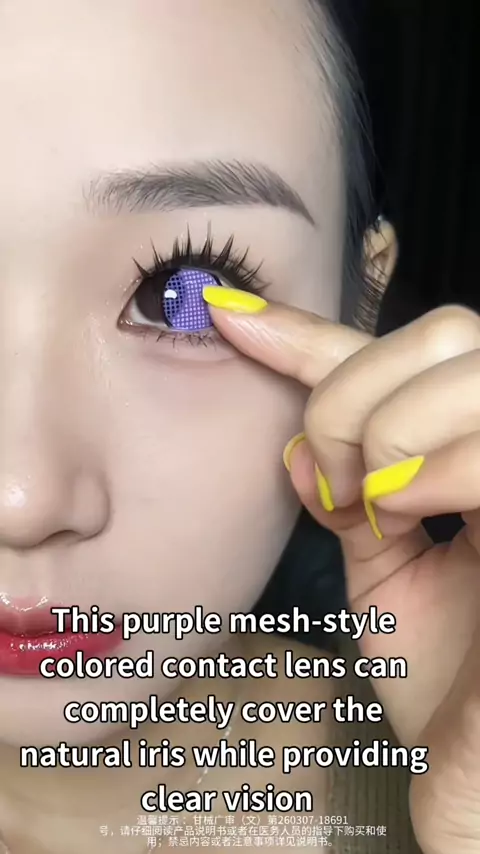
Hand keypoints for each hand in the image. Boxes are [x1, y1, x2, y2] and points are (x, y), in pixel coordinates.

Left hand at [204, 286, 479, 853]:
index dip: (312, 331)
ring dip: (387, 430)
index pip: (398, 356)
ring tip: (374, 511)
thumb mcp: (384, 570)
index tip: (231, 319)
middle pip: (441, 332)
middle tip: (334, 487)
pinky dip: (425, 468)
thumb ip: (349, 496)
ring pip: (463, 365)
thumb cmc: (443, 682)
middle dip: (354, 397)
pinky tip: (405, 516)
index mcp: (476, 448)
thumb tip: (299, 446)